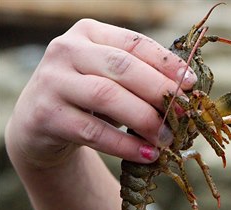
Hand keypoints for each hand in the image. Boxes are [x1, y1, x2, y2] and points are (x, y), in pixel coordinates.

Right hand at [5, 19, 196, 168]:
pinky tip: (147, 154)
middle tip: (184, 114)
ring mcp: (52, 81)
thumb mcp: (111, 78)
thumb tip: (187, 93)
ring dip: (144, 119)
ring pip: (107, 96)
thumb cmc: (88, 97)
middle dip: (159, 91)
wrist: (39, 125)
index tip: (191, 83)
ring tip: (168, 138)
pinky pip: (93, 131)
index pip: (134, 43)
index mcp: (88, 32)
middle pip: (122, 67)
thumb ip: (142, 77)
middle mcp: (66, 49)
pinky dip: (125, 145)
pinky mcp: (46, 115)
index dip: (166, 63)